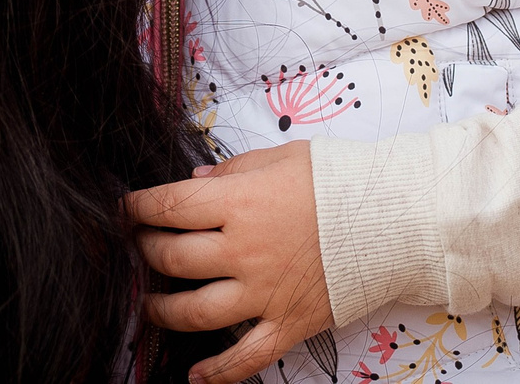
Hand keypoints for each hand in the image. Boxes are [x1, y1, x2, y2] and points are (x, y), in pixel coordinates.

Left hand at [126, 143, 334, 383]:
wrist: (394, 217)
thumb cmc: (338, 181)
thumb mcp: (281, 158)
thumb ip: (231, 172)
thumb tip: (194, 183)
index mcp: (238, 204)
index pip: (169, 206)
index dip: (138, 207)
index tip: (126, 209)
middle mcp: (243, 251)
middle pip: (172, 258)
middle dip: (145, 250)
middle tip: (139, 246)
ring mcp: (263, 293)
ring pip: (194, 311)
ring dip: (162, 310)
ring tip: (148, 305)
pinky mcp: (287, 324)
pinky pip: (245, 358)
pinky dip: (217, 372)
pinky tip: (195, 376)